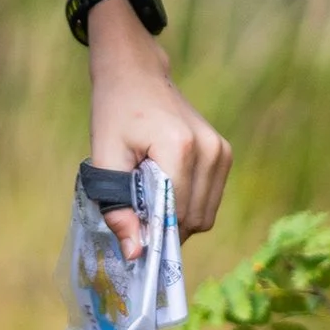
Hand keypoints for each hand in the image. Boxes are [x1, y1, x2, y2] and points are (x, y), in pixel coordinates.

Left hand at [85, 13, 230, 257]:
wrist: (136, 75)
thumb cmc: (115, 113)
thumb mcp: (104, 159)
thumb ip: (118, 207)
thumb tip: (135, 254)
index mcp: (181, 147)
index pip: (175, 215)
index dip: (153, 233)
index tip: (131, 235)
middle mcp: (210, 150)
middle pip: (193, 220)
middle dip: (163, 227)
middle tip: (136, 210)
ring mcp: (222, 151)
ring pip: (205, 216)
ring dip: (176, 218)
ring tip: (149, 191)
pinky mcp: (225, 154)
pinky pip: (209, 202)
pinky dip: (186, 205)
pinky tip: (165, 183)